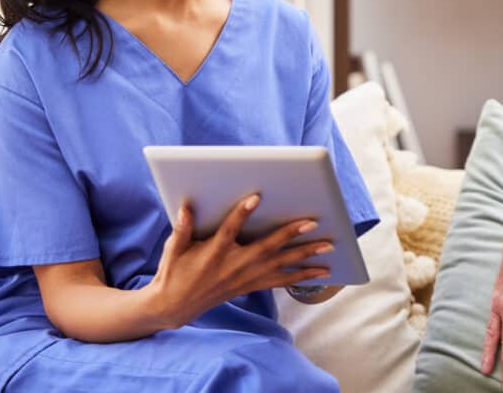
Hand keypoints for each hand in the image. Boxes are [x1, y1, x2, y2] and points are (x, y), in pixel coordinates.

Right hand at [147, 194, 332, 327]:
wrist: (176, 306)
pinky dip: (302, 276)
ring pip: (281, 265)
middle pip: (267, 248)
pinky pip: (281, 281)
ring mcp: (246, 277)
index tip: (256, 197)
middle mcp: (235, 265)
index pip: (230, 229)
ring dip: (306, 256)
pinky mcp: (252, 285)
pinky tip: (321, 272)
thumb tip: (187, 206)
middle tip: (313, 221)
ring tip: (329, 247)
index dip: (242, 213)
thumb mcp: (174, 249)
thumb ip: (183, 227)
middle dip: (291, 234)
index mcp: (214, 252)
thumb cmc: (175, 271)